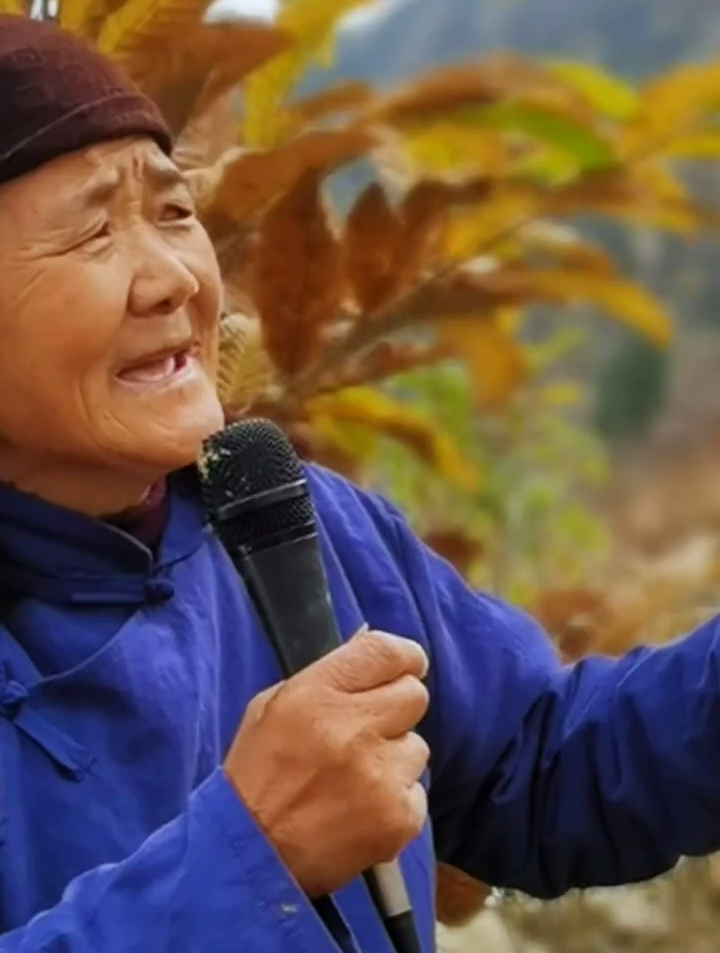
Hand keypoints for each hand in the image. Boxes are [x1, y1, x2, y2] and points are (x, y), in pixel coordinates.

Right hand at [223, 629, 430, 896]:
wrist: (252, 856)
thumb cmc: (258, 775)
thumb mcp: (273, 707)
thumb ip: (326, 676)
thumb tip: (369, 644)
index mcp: (316, 695)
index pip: (385, 651)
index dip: (403, 656)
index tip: (405, 666)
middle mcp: (353, 729)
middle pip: (414, 696)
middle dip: (395, 710)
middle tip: (369, 731)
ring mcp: (380, 775)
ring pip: (417, 747)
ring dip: (394, 759)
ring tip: (355, 780)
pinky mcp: (399, 816)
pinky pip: (417, 791)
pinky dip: (395, 800)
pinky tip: (361, 810)